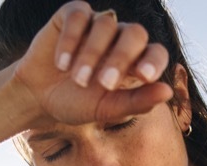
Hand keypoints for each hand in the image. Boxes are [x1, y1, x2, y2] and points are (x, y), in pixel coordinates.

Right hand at [13, 1, 173, 127]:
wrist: (39, 98)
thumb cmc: (78, 103)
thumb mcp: (107, 109)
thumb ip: (137, 102)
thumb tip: (167, 92)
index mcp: (135, 61)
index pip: (156, 53)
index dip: (154, 61)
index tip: (144, 76)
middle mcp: (120, 38)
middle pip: (135, 34)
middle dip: (121, 58)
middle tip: (105, 83)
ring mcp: (97, 23)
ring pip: (106, 25)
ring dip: (92, 54)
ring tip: (77, 79)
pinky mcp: (72, 15)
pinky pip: (78, 15)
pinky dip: (70, 40)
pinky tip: (61, 63)